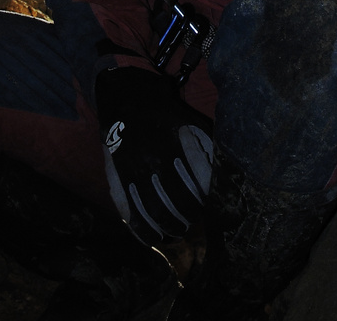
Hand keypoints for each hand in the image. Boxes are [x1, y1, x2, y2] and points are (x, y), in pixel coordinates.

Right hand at [95, 67, 213, 244]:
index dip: (206, 201)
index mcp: (173, 146)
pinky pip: (128, 213)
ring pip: (153, 213)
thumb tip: (220, 178)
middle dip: (188, 218)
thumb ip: (204, 147)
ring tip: (174, 232)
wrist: (125, 98)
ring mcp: (131, 172)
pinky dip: (141, 230)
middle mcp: (152, 162)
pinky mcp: (115, 179)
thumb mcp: (187, 122)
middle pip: (177, 204)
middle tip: (190, 222)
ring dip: (168, 228)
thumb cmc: (162, 113)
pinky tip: (151, 237)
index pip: (198, 185)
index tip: (207, 207)